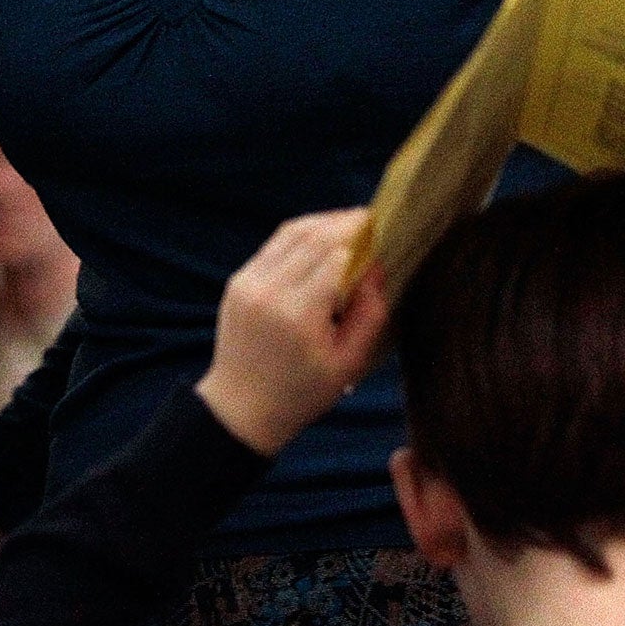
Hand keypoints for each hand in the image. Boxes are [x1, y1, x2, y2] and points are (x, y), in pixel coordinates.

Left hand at [197, 208, 388, 456]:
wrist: (241, 406)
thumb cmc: (302, 393)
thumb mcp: (348, 363)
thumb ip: (370, 315)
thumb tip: (378, 268)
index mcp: (298, 314)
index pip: (336, 256)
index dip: (362, 239)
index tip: (386, 230)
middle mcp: (269, 290)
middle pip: (313, 237)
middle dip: (346, 223)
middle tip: (373, 219)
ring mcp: (248, 281)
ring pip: (290, 233)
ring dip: (323, 221)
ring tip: (351, 221)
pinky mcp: (238, 280)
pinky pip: (273, 245)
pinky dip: (299, 234)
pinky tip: (321, 237)